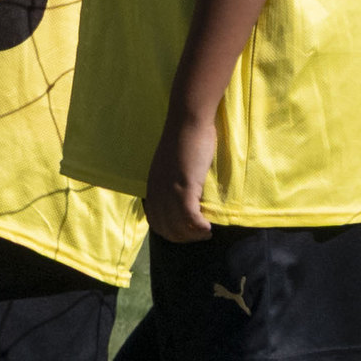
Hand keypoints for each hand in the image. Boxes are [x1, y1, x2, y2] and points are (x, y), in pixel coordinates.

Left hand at [143, 108, 217, 242]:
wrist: (188, 122)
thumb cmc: (184, 139)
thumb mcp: (171, 165)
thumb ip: (171, 181)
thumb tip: (182, 194)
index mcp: (152, 187)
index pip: (156, 222)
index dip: (171, 233)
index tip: (187, 233)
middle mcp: (157, 192)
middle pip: (166, 228)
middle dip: (183, 238)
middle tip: (199, 236)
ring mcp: (170, 190)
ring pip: (178, 226)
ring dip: (193, 235)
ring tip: (206, 233)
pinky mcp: (184, 186)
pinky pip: (190, 217)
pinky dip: (199, 227)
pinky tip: (208, 228)